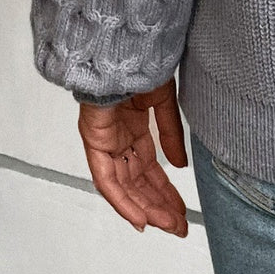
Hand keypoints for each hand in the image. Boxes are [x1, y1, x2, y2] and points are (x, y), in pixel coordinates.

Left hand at [78, 77, 189, 236]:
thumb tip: (180, 166)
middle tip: (178, 226)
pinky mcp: (94, 142)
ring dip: (145, 208)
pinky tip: (140, 217)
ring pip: (124, 186)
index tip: (180, 210)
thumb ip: (171, 135)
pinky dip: (122, 201)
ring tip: (167, 226)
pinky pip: (106, 180)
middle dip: (159, 205)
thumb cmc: (141, 63)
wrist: (123, 46)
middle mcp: (117, 139)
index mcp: (133, 127)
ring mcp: (104, 142)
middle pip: (137, 182)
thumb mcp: (164, 103)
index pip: (149, 169)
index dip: (164, 191)